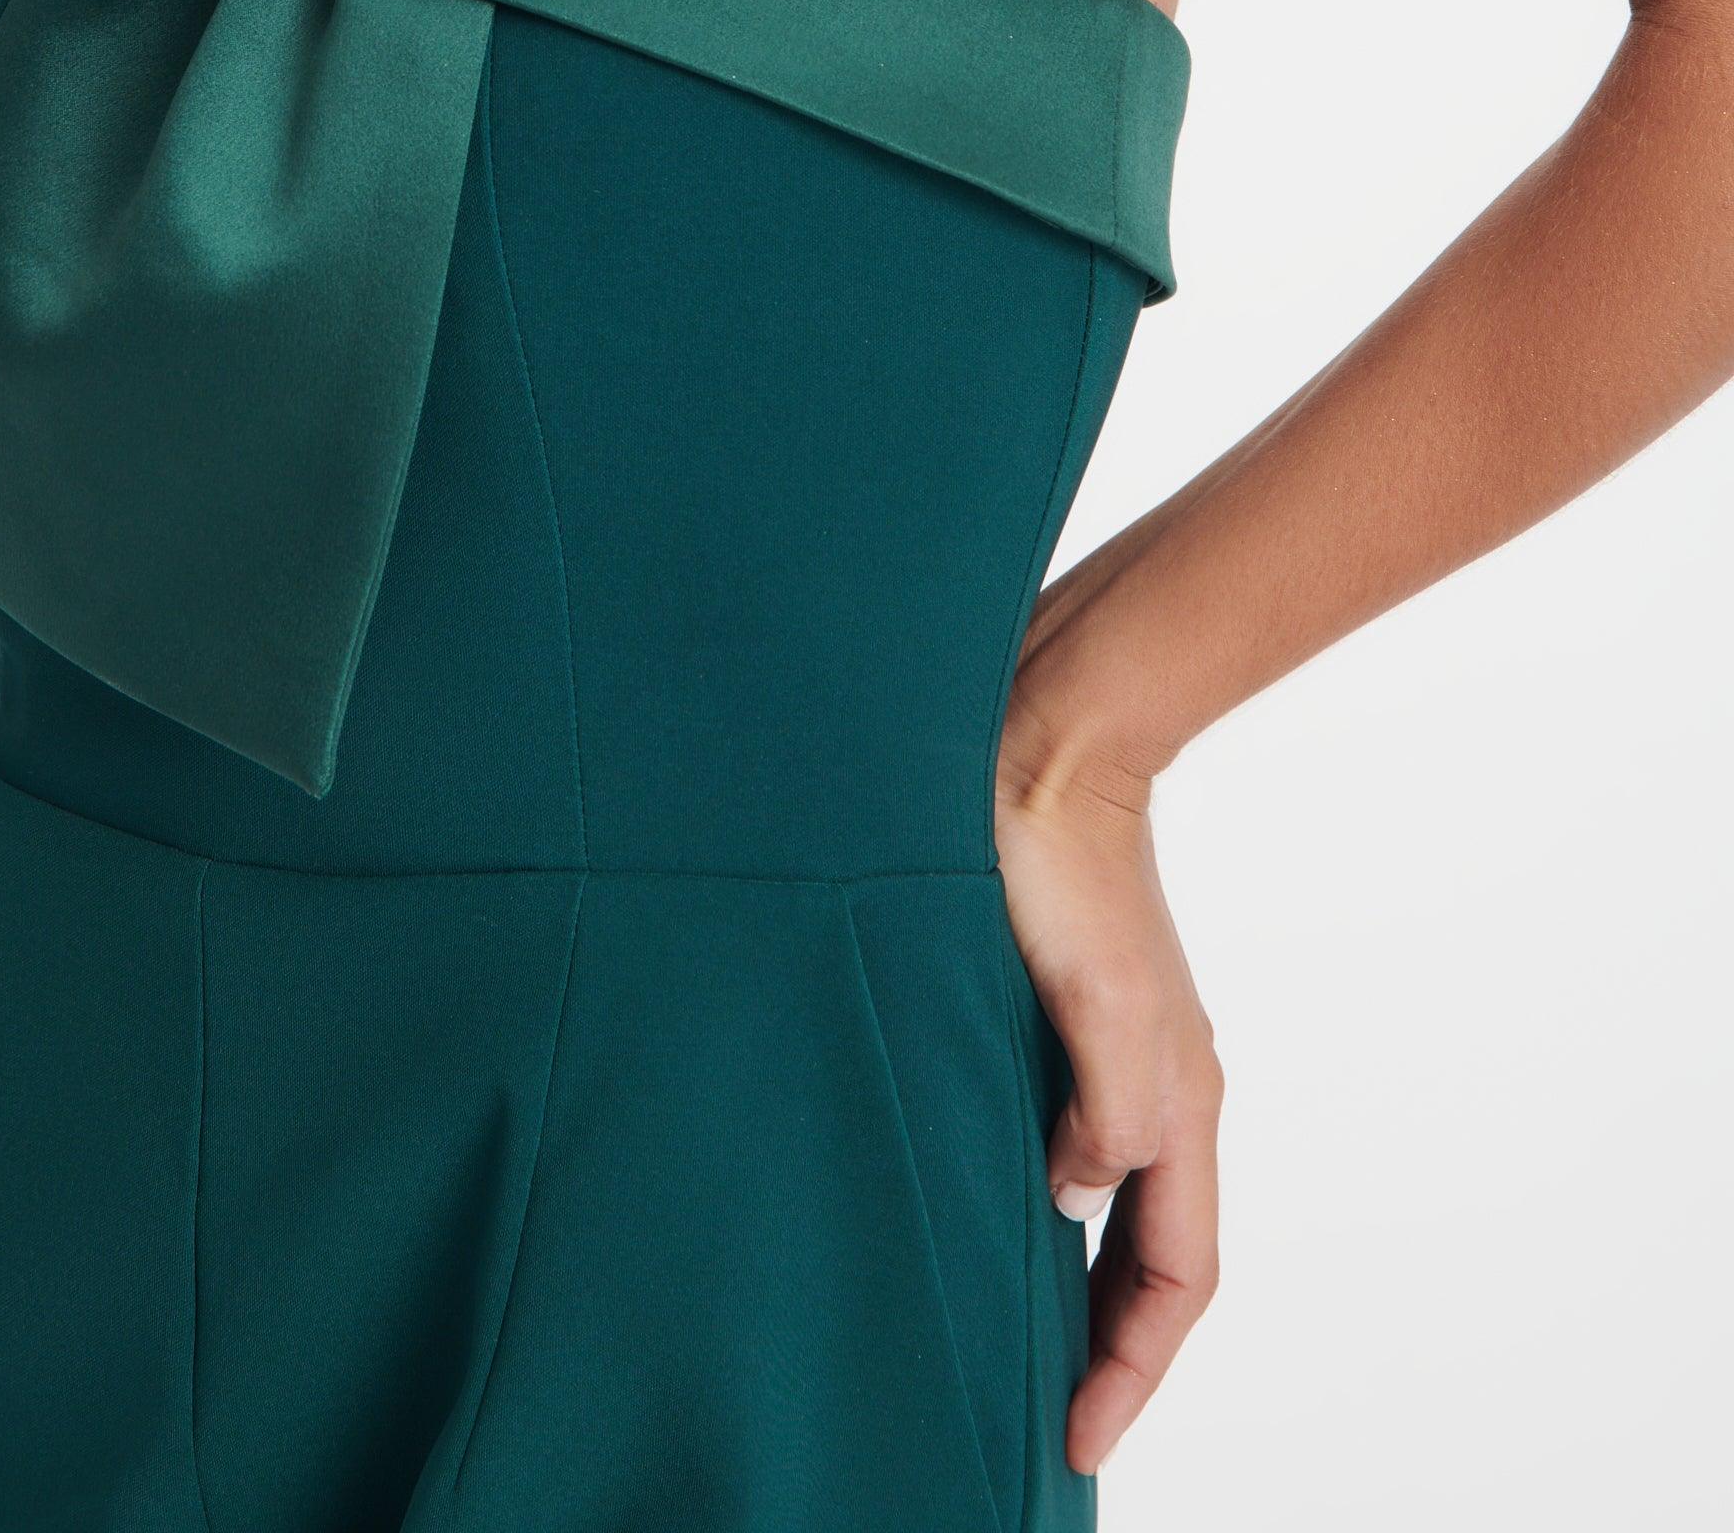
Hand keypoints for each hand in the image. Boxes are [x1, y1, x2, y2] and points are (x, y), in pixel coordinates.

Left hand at [994, 698, 1222, 1476]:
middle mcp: (1164, 1085)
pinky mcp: (1070, 1014)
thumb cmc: (1059, 864)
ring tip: (1028, 1345)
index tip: (1078, 1440)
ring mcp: (1120, 1049)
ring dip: (1084, 1280)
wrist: (1041, 741)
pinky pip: (1076, 1141)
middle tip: (1059, 1420)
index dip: (1132, 1366)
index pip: (1176, 1273)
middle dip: (1117, 1345)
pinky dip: (1050, 1203)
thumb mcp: (1091, 1003)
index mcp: (1180, 1096)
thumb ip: (1100, 1118)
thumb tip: (1074, 1200)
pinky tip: (1001, 1211)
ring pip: (1117, 1202)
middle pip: (1156, 1252)